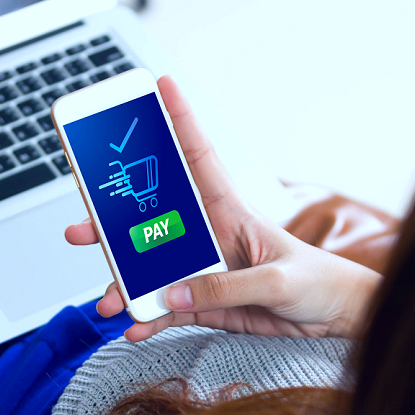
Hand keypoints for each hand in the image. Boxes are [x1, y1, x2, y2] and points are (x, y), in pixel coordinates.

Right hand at [66, 76, 381, 341]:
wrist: (332, 318)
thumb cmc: (316, 281)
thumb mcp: (276, 279)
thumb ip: (227, 287)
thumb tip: (174, 292)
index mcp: (229, 213)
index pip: (199, 158)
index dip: (181, 121)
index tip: (161, 87)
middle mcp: (207, 236)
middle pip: (150, 220)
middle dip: (113, 222)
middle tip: (82, 229)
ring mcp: (201, 270)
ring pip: (149, 269)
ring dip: (123, 282)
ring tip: (107, 300)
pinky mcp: (203, 302)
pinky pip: (166, 309)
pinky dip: (149, 319)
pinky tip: (134, 327)